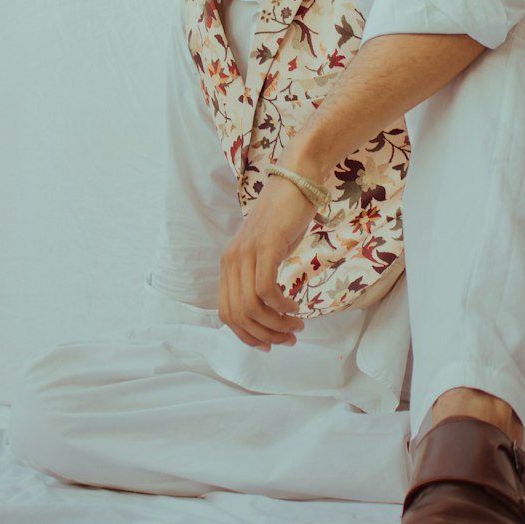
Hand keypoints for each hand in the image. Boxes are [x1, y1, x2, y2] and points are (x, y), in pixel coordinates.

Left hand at [218, 174, 310, 349]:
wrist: (296, 180)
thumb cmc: (286, 217)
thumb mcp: (268, 250)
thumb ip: (262, 274)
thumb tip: (270, 310)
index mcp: (229, 263)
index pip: (226, 313)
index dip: (246, 335)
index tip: (271, 343)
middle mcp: (231, 260)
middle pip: (238, 315)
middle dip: (264, 334)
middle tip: (289, 338)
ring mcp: (246, 253)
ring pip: (251, 307)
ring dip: (277, 324)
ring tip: (297, 326)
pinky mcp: (265, 247)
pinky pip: (265, 290)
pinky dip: (281, 306)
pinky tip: (296, 307)